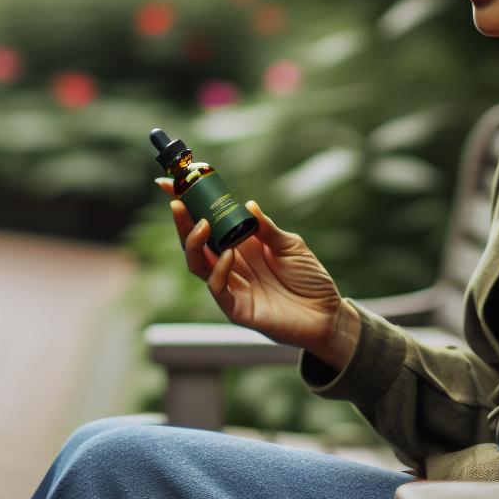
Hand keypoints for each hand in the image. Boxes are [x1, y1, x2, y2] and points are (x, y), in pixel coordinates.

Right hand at [158, 180, 359, 366]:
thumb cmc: (309, 279)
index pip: (208, 223)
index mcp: (240, 245)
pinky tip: (228, 254)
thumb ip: (267, 229)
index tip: (171, 183)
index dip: (189, 205)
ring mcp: (230, 286)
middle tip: (177, 201)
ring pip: (197, 264)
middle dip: (183, 221)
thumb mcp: (290, 246)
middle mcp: (229, 264)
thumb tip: (247, 204)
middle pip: (195, 242)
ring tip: (202, 224)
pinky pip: (217, 287)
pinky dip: (219, 270)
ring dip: (194, 243)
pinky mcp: (236, 308)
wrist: (327, 314)